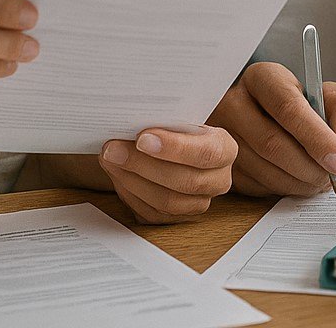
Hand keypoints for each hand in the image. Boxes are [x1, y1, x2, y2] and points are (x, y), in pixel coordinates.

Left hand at [99, 125, 236, 223]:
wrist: (178, 145)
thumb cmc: (178, 128)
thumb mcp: (180, 117)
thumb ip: (165, 120)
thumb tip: (131, 122)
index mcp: (225, 150)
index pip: (205, 153)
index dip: (174, 148)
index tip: (142, 138)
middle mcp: (218, 180)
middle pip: (184, 181)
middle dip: (143, 164)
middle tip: (113, 149)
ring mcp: (199, 203)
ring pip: (166, 202)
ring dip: (132, 180)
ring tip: (110, 160)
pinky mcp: (177, 218)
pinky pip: (152, 214)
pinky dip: (130, 194)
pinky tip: (117, 175)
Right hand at [209, 62, 335, 196]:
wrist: (276, 117)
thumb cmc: (306, 105)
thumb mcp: (333, 98)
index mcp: (263, 78)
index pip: (288, 108)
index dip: (317, 138)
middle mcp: (233, 102)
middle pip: (272, 143)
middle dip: (311, 166)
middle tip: (334, 176)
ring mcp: (221, 135)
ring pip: (264, 169)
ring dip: (300, 182)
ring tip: (320, 178)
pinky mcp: (221, 163)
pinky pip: (254, 186)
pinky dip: (284, 189)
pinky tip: (298, 179)